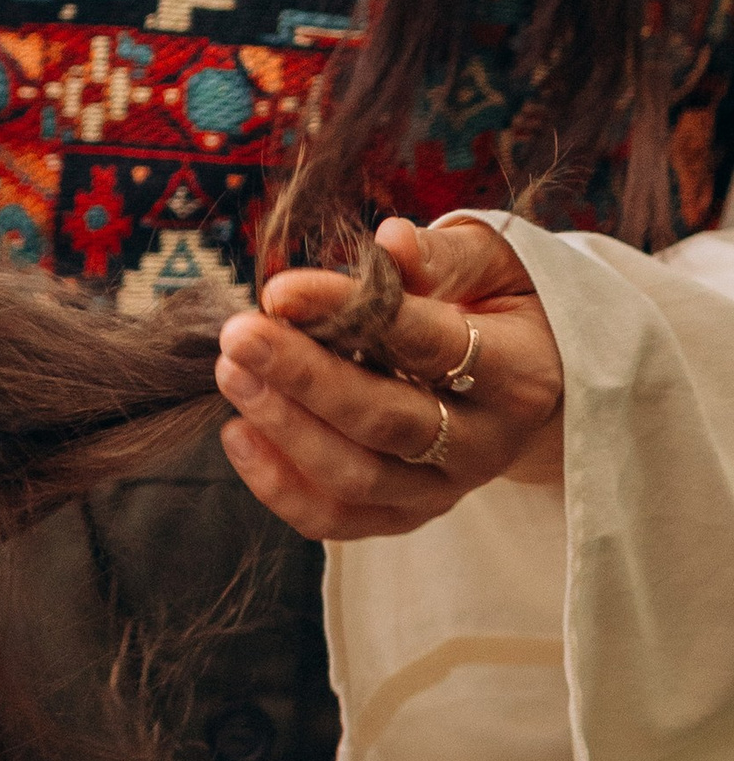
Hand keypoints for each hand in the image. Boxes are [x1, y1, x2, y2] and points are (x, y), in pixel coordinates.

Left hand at [217, 214, 564, 540]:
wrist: (529, 386)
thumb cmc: (500, 310)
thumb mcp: (493, 266)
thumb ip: (444, 256)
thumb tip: (391, 241)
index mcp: (517, 373)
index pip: (428, 342)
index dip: (351, 314)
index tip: (281, 291)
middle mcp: (486, 443)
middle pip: (385, 421)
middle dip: (303, 378)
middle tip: (239, 336)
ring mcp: (446, 489)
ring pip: (356, 476)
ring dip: (283, 428)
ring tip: (232, 375)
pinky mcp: (406, 517)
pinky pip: (335, 519)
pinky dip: (279, 485)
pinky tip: (238, 433)